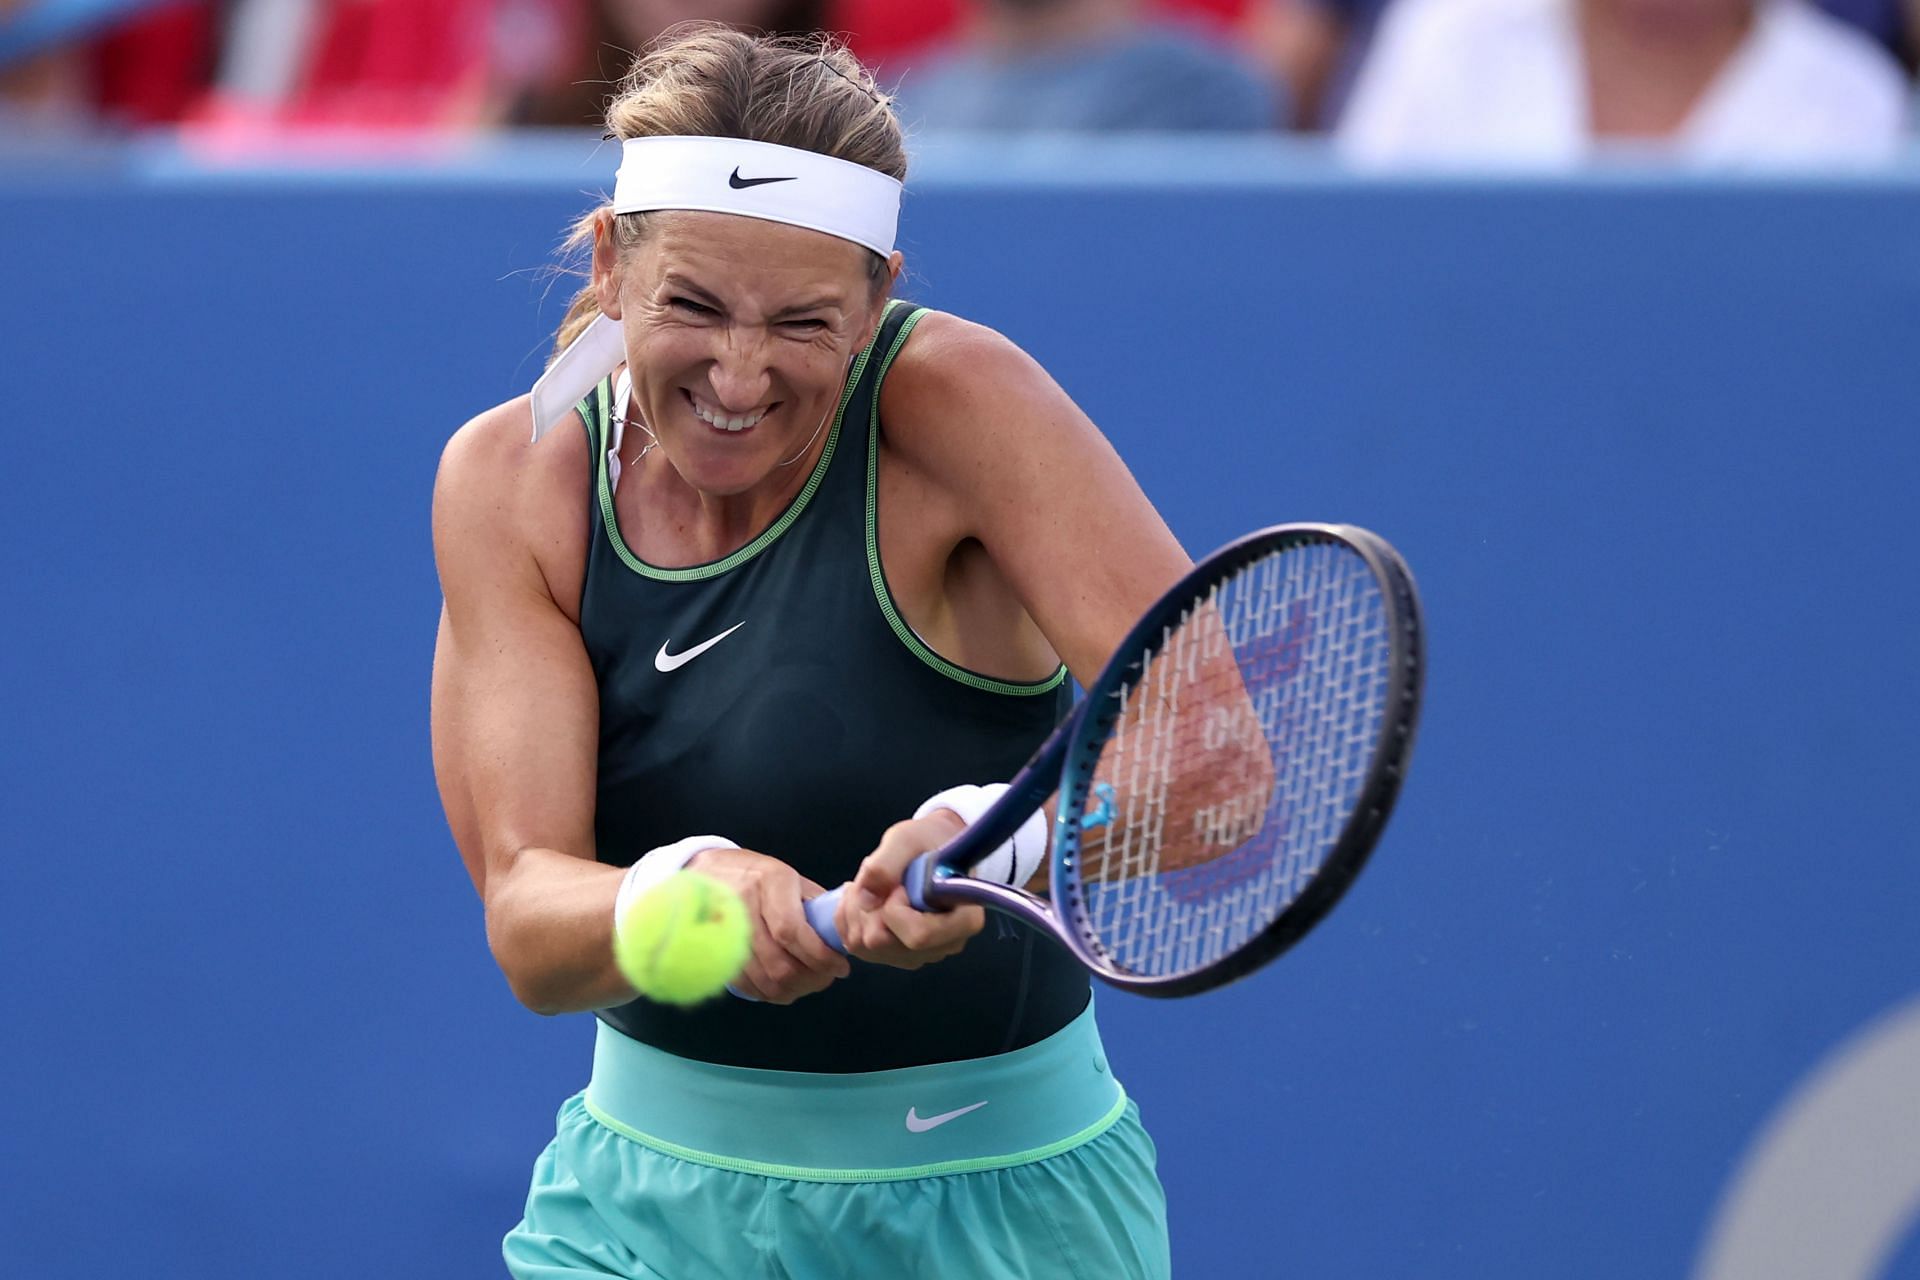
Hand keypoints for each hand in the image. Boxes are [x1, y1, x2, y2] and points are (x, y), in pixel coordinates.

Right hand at [685, 847, 849, 1003]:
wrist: (710, 871)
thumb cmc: (761, 877)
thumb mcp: (791, 879)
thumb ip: (816, 906)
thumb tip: (842, 936)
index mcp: (772, 881)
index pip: (792, 931)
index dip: (819, 956)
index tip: (840, 967)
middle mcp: (745, 903)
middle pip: (778, 961)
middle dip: (809, 979)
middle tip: (826, 978)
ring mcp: (725, 929)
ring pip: (763, 978)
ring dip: (792, 990)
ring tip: (808, 984)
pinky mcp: (714, 949)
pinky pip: (744, 983)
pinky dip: (768, 993)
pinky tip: (783, 988)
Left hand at [836, 811, 985, 968]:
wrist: (931, 847)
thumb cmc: (928, 841)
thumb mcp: (908, 839)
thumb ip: (887, 864)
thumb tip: (865, 900)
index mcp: (963, 921)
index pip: (918, 936)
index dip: (895, 909)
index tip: (898, 884)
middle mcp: (943, 945)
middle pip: (884, 943)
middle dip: (868, 907)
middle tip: (875, 878)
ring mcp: (920, 954)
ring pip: (865, 947)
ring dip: (856, 911)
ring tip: (870, 884)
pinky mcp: (896, 955)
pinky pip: (857, 947)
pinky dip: (850, 919)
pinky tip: (863, 897)